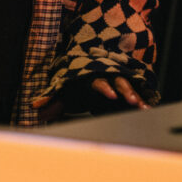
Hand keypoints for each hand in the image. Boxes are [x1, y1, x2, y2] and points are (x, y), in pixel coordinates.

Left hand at [32, 76, 149, 122]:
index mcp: (91, 78)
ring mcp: (118, 82)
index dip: (105, 88)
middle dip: (125, 91)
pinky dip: (142, 101)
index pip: (98, 82)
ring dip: (136, 96)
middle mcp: (107, 77)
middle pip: (117, 82)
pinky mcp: (126, 89)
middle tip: (132, 101)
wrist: (91, 72)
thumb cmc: (77, 87)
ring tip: (143, 107)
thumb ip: (53, 102)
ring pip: (129, 86)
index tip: (111, 95)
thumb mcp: (66, 94)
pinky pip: (136, 93)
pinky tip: (148, 109)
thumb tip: (34, 109)